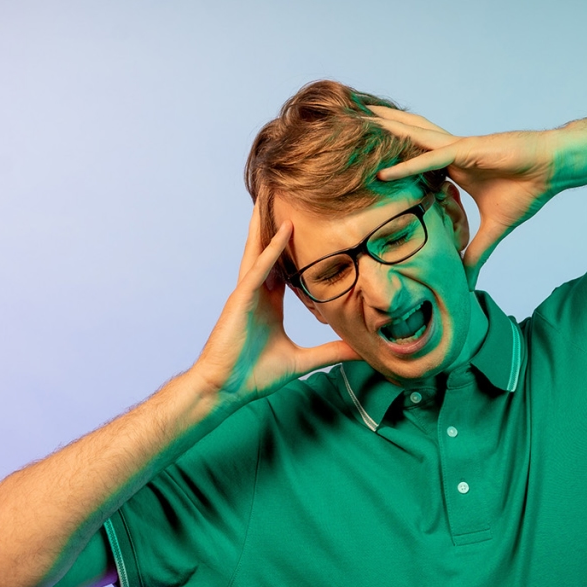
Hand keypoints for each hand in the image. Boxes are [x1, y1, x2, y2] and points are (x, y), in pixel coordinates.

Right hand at [193, 199, 359, 405]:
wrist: (225, 390)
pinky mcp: (241, 299)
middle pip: (269, 251)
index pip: (285, 268)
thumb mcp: (302, 361)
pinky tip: (284, 231)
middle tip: (291, 198)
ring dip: (268, 224)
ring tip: (277, 196)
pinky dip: (271, 249)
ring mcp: (247, 293)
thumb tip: (361, 352)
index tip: (314, 228)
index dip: (296, 248)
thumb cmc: (254, 376)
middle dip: (277, 225)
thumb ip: (331, 352)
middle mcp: (258, 293)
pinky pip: (259, 268)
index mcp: (269, 304)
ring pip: (260, 250)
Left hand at [370, 106, 561, 287]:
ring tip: (355, 129)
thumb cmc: (527, 190)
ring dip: (383, 139)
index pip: (413, 166)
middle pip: (405, 145)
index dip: (389, 165)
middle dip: (377, 138)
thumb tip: (467, 280)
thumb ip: (476, 252)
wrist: (553, 169)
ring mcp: (457, 150)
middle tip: (346, 131)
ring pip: (411, 143)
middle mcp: (449, 155)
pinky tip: (384, 170)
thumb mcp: (495, 229)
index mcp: (452, 168)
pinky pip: (431, 159)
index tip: (362, 170)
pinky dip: (408, 165)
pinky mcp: (468, 151)